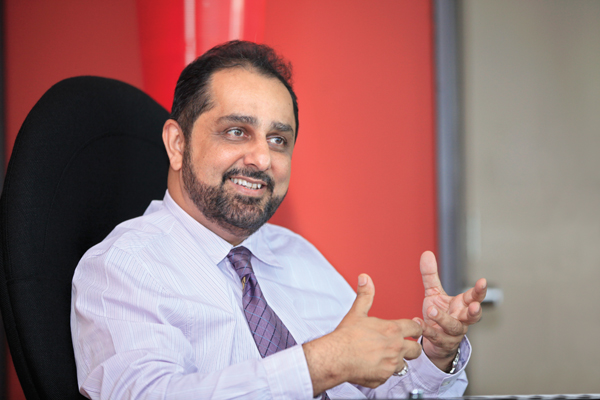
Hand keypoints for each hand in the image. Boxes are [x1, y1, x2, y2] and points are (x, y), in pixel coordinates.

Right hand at [303, 274, 422, 394]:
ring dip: (398, 361)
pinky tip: (374, 367)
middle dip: (412, 347)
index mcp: (392, 330)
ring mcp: (391, 365)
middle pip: (416, 350)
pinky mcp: (383, 378)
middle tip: (404, 346)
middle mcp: (396, 348)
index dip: (416, 327)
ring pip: (404, 365)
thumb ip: (365, 295)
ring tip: (386, 357)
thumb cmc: (347, 336)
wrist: (336, 357)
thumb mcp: (357, 312)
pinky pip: (389, 376)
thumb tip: (365, 278)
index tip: (415, 328)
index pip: (415, 328)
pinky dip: (384, 372)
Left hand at [413, 251, 486, 371]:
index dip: (479, 290)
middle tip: (474, 306)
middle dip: (475, 311)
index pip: (474, 297)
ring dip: (443, 319)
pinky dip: (426, 329)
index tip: (482, 281)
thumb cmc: (439, 314)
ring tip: (432, 310)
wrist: (435, 341)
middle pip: (473, 316)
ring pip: (453, 326)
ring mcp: (453, 333)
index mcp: (462, 305)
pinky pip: (434, 336)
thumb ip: (431, 275)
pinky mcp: (441, 342)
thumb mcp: (434, 293)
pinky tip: (417, 322)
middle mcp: (461, 320)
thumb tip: (426, 253)